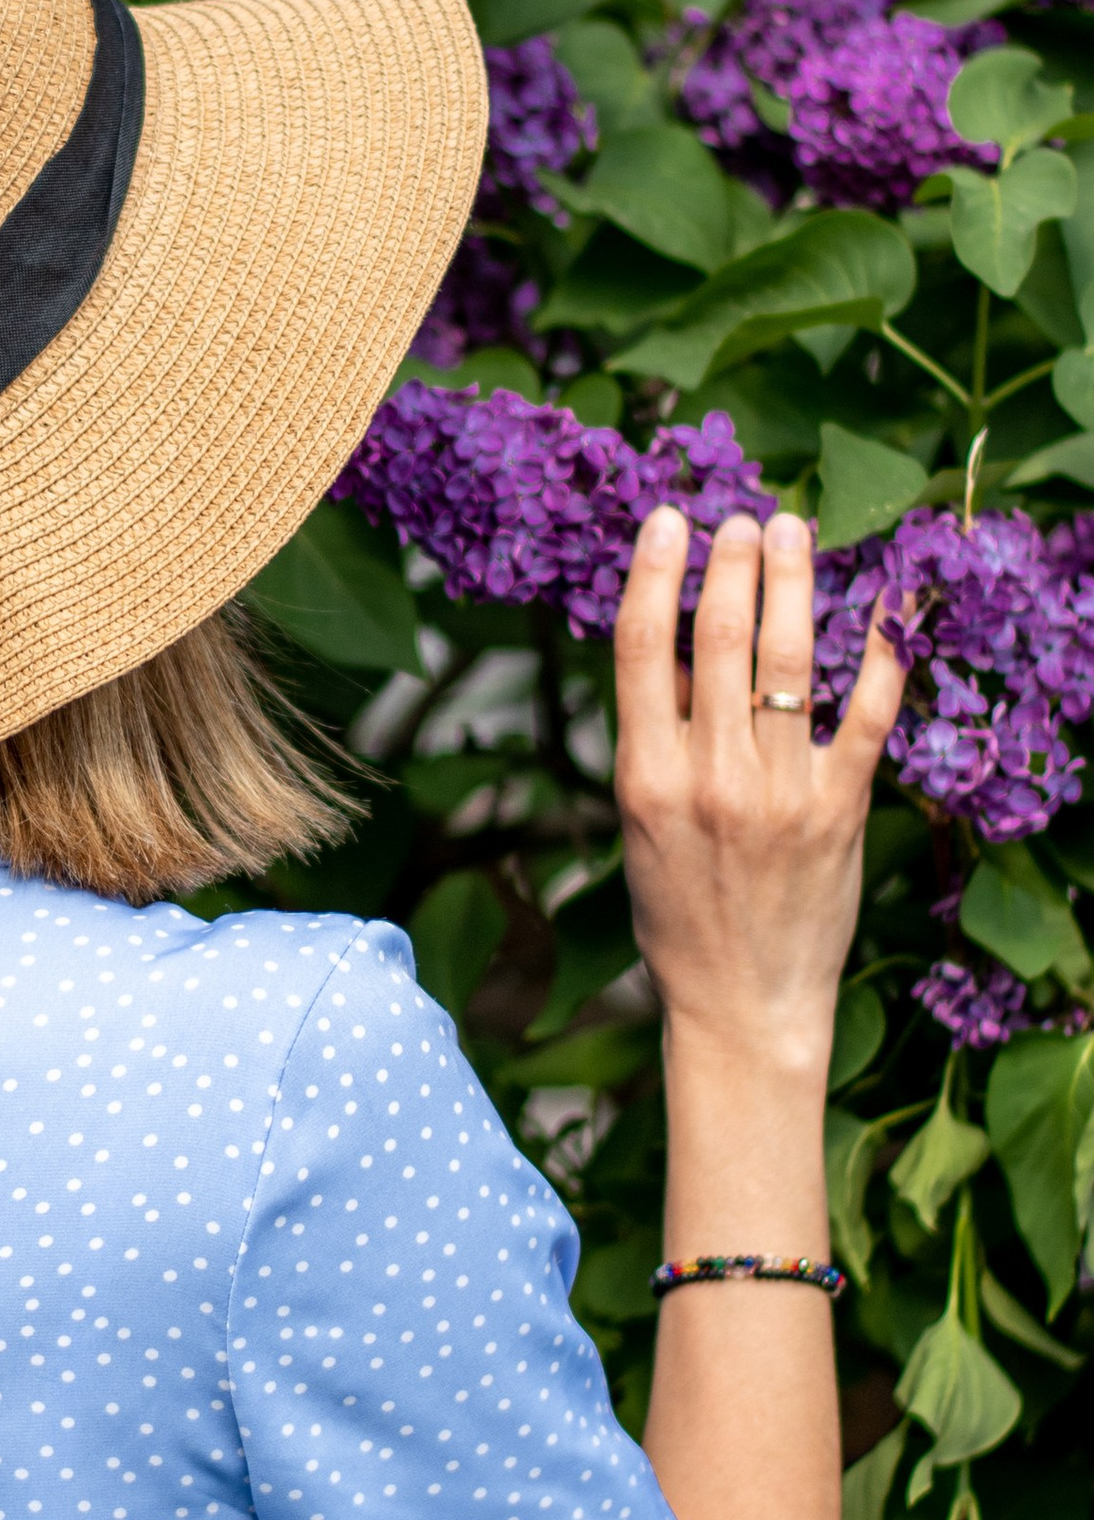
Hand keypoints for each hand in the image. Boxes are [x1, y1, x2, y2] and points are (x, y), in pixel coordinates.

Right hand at [614, 505, 903, 1076]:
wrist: (740, 1001)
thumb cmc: (680, 912)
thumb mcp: (639, 826)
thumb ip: (655, 740)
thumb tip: (676, 645)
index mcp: (645, 776)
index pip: (644, 647)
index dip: (656, 571)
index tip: (669, 521)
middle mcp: (710, 777)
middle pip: (721, 640)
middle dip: (733, 563)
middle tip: (743, 518)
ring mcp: (779, 793)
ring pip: (789, 662)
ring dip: (792, 584)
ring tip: (794, 532)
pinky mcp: (840, 811)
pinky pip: (866, 714)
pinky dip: (879, 653)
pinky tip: (882, 604)